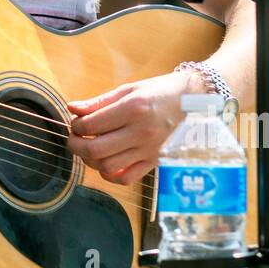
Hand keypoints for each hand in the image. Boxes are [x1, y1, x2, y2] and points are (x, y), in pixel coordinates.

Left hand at [66, 69, 201, 184]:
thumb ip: (99, 102)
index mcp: (133, 109)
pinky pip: (126, 178)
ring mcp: (149, 150)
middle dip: (76, 145)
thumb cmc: (161, 91)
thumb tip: (72, 108)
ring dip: (90, 160)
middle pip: (95, 150)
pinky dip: (110, 175)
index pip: (91, 125)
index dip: (76, 126)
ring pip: (107, 167)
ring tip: (89, 148)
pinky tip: (106, 163)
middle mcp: (141, 132)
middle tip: (75, 138)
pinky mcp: (155, 162)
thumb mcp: (130, 89)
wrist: (195, 102)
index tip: (76, 122)